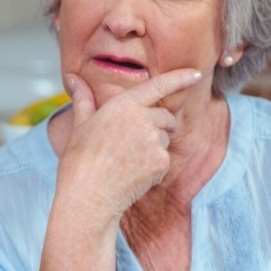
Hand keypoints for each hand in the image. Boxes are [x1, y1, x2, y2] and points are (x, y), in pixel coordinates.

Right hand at [57, 68, 201, 218]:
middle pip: (165, 116)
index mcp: (123, 105)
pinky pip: (164, 160)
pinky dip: (153, 167)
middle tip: (133, 142)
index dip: (180, 78)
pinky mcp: (161, 162)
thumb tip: (72, 78)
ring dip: (153, 147)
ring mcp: (154, 141)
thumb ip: (83, 98)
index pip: (158, 86)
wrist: (87, 196)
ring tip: (126, 161)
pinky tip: (132, 175)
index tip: (197, 74)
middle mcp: (143, 119)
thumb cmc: (79, 160)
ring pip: (164, 139)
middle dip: (158, 125)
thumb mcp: (80, 125)